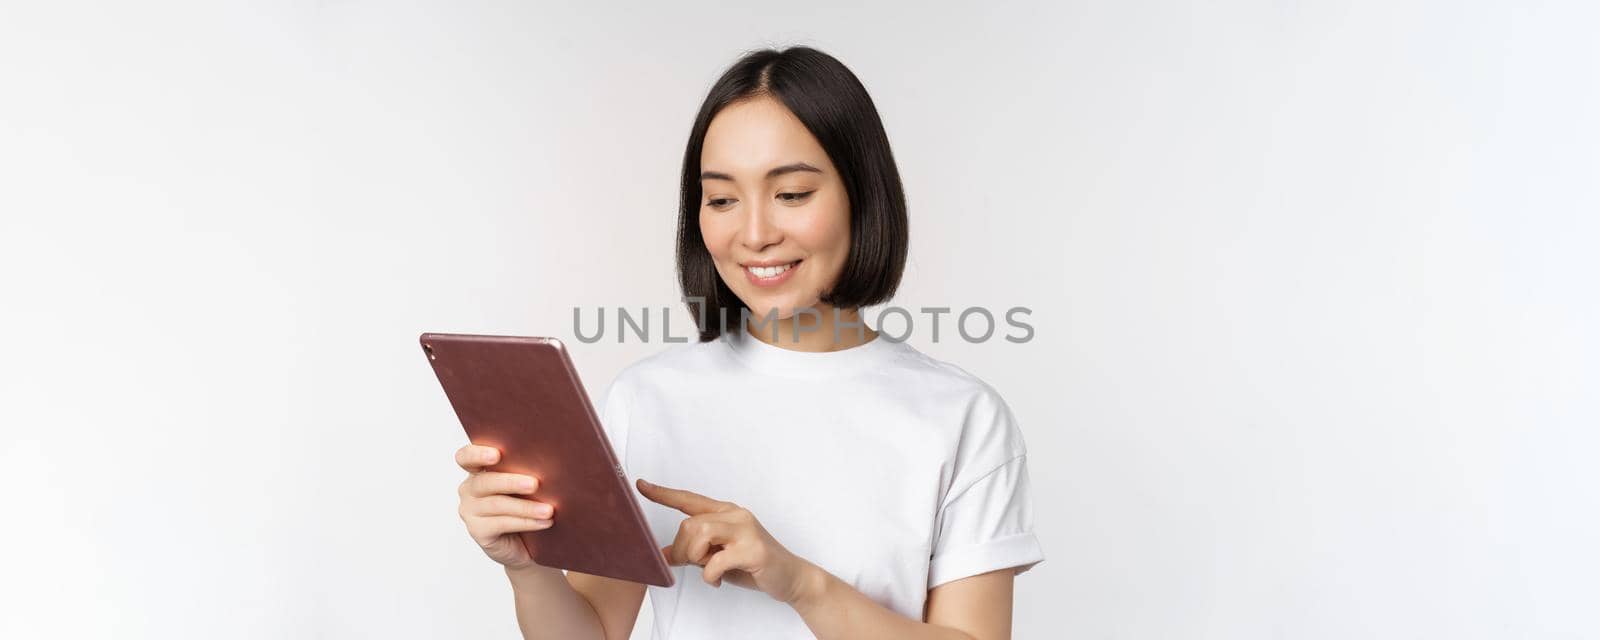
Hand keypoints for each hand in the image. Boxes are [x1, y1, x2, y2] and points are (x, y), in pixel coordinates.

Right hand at [454, 443, 555, 570]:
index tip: (497, 454)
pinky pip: (502, 524)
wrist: (527, 542)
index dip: (477, 454)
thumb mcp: (526, 484)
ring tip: (548, 509)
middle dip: (511, 482)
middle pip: (485, 482)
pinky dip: (526, 522)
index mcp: (478, 470)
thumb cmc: (527, 504)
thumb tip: (550, 460)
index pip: (466, 457)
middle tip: (534, 484)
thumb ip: (526, 469)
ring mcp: (470, 511)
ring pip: (497, 504)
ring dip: (526, 507)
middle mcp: (469, 489)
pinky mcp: (477, 531)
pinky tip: (544, 522)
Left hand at [636, 478, 817, 604]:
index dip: (663, 494)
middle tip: (691, 566)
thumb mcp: (717, 557)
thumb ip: (694, 551)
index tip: (641, 485)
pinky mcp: (754, 549)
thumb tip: (663, 555)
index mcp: (725, 512)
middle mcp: (736, 515)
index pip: (689, 499)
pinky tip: (718, 579)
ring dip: (695, 558)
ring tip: (707, 570)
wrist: (790, 577)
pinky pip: (716, 561)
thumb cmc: (753, 565)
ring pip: (700, 533)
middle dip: (682, 550)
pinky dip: (710, 575)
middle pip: (689, 524)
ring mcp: (746, 530)